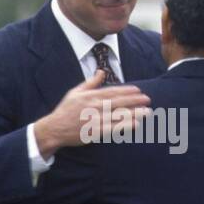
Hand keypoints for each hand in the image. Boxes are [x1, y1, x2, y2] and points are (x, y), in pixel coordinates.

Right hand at [33, 72, 150, 158]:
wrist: (55, 128)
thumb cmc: (66, 110)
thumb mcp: (75, 92)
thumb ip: (90, 82)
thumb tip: (101, 71)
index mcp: (91, 96)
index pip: (113, 92)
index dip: (127, 91)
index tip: (138, 90)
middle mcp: (95, 107)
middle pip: (119, 102)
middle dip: (135, 100)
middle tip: (148, 99)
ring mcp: (96, 120)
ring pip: (119, 115)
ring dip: (135, 113)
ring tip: (147, 111)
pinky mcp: (96, 132)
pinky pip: (114, 128)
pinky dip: (125, 126)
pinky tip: (136, 124)